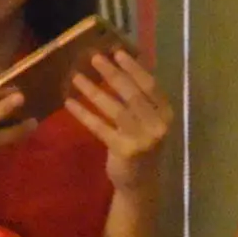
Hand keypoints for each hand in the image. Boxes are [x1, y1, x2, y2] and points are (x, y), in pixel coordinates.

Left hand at [71, 44, 171, 185]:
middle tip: (93, 58)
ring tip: (76, 77)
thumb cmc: (142, 146)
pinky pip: (100, 127)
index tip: (116, 52)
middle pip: (132, 94)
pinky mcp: (124, 151)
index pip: (150, 86)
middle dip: (112, 74)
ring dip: (93, 91)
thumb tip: (119, 66)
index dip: (134, 68)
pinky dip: (84, 114)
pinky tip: (70, 102)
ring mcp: (142, 139)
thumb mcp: (148, 122)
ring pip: (115, 109)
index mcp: (167, 114)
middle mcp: (158, 126)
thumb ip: (140, 100)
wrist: (140, 184)